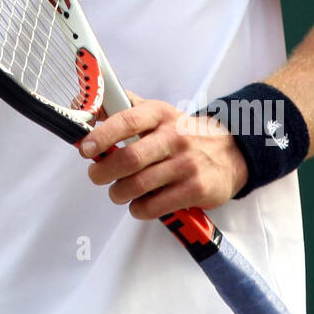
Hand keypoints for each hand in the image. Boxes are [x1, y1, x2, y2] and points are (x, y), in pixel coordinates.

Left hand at [78, 95, 247, 220]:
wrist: (230, 153)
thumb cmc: (182, 134)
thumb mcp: (157, 113)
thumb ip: (122, 108)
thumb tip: (83, 105)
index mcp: (160, 114)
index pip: (128, 121)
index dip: (102, 135)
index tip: (85, 148)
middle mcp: (174, 136)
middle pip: (130, 158)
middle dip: (104, 171)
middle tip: (96, 176)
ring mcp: (186, 164)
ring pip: (139, 185)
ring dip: (119, 192)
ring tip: (117, 192)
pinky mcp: (196, 189)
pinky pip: (156, 206)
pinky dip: (139, 208)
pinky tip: (139, 204)